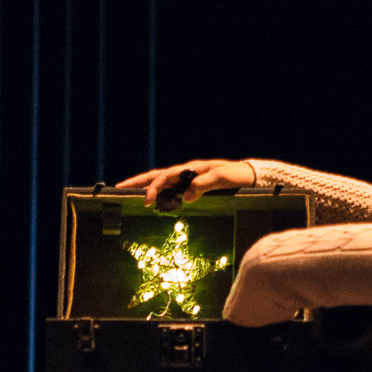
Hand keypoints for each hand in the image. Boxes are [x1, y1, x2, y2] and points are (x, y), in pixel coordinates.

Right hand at [115, 159, 256, 208]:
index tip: (145, 202)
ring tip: (129, 193)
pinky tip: (154, 201)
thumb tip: (185, 197)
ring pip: (163, 182)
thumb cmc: (239, 177)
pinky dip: (159, 193)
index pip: (164, 177)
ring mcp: (190, 179)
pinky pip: (172, 190)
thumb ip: (204, 185)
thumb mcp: (224, 179)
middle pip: (157, 176)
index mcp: (192, 169)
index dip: (152, 188)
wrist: (252, 177)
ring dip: (146, 187)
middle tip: (119, 187)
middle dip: (138, 182)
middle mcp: (188, 172)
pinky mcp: (194, 188)